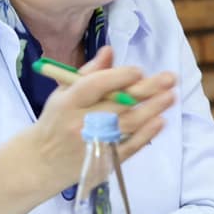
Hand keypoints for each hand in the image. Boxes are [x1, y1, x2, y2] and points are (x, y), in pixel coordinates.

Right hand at [26, 46, 176, 191]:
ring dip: (153, 109)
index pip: (95, 86)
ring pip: (128, 124)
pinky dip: (146, 134)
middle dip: (147, 90)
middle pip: (118, 104)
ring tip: (171, 96)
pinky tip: (160, 121)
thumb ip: (88, 73)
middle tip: (170, 78)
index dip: (118, 77)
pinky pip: (129, 146)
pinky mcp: (105, 160)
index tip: (139, 70)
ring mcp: (94, 143)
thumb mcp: (63, 94)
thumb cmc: (56, 121)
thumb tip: (110, 51)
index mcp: (68, 102)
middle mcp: (80, 123)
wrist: (42, 162)